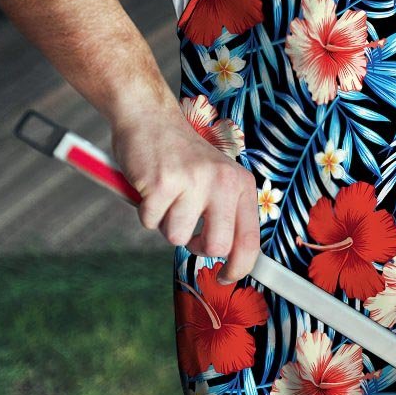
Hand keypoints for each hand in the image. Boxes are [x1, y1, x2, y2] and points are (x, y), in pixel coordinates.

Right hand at [111, 107, 259, 284]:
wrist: (150, 118)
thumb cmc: (182, 157)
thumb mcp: (217, 179)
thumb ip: (226, 213)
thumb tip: (231, 260)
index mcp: (241, 184)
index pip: (250, 239)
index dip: (239, 267)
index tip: (226, 277)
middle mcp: (223, 182)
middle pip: (216, 246)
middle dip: (197, 247)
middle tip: (187, 229)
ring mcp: (193, 181)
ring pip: (177, 237)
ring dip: (166, 223)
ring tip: (167, 196)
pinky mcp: (162, 183)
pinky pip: (150, 222)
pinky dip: (145, 211)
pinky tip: (151, 187)